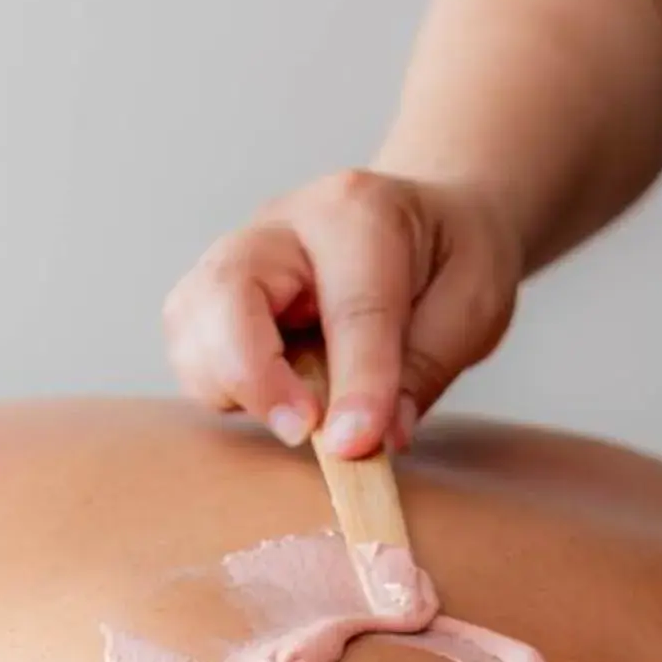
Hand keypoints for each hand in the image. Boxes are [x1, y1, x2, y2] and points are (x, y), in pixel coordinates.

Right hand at [163, 169, 525, 457]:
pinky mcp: (217, 293)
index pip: (351, 307)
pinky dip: (221, 385)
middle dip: (253, 374)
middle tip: (302, 431)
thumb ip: (422, 370)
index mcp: (360, 215)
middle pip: (227, 293)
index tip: (356, 446)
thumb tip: (370, 441)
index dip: (354, 383)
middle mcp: (283, 226)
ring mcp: (240, 255)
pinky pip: (192, 344)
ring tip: (295, 417)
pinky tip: (278, 400)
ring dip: (228, 384)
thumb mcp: (472, 305)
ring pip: (190, 321)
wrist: (427, 218)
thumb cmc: (453, 256)